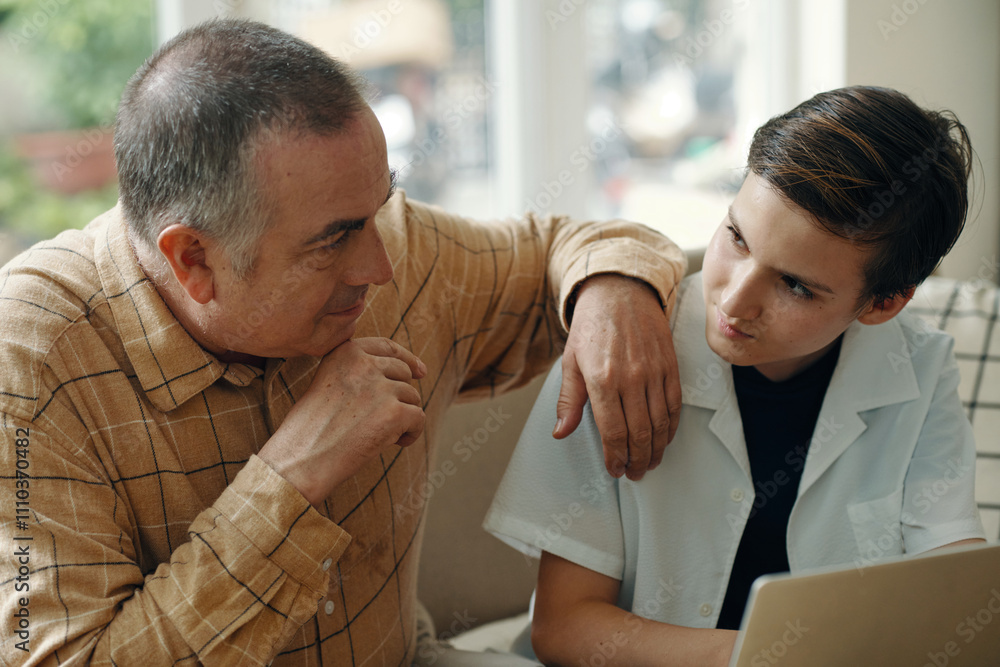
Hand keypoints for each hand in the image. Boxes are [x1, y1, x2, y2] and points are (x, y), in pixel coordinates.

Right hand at [258, 337, 425, 505]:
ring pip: (412, 397)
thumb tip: (411, 370)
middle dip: (400, 396)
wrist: (301, 459)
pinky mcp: (394, 413)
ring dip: (403, 418)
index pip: (387, 346)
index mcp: (345, 352)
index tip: (420, 371)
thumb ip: (360, 372)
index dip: (407, 358)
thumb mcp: (329, 383)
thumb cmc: (312, 428)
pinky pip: (419, 418)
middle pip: (403, 373)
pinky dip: (412, 433)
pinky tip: (394, 444)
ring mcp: (380, 387)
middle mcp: (364, 364)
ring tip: (378, 435)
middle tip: (382, 420)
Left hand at [554, 275, 679, 480]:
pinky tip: (665, 439)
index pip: (612, 431)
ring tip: (649, 463)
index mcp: (601, 379)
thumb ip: (568, 400)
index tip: (615, 470)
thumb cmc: (592, 326)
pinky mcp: (669, 365)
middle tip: (634, 473)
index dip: (615, 456)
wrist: (620, 290)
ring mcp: (653, 372)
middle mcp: (630, 378)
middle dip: (637, 460)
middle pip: (639, 433)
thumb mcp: (570, 361)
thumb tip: (561, 432)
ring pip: (660, 423)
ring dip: (656, 449)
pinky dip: (671, 427)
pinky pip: (674, 405)